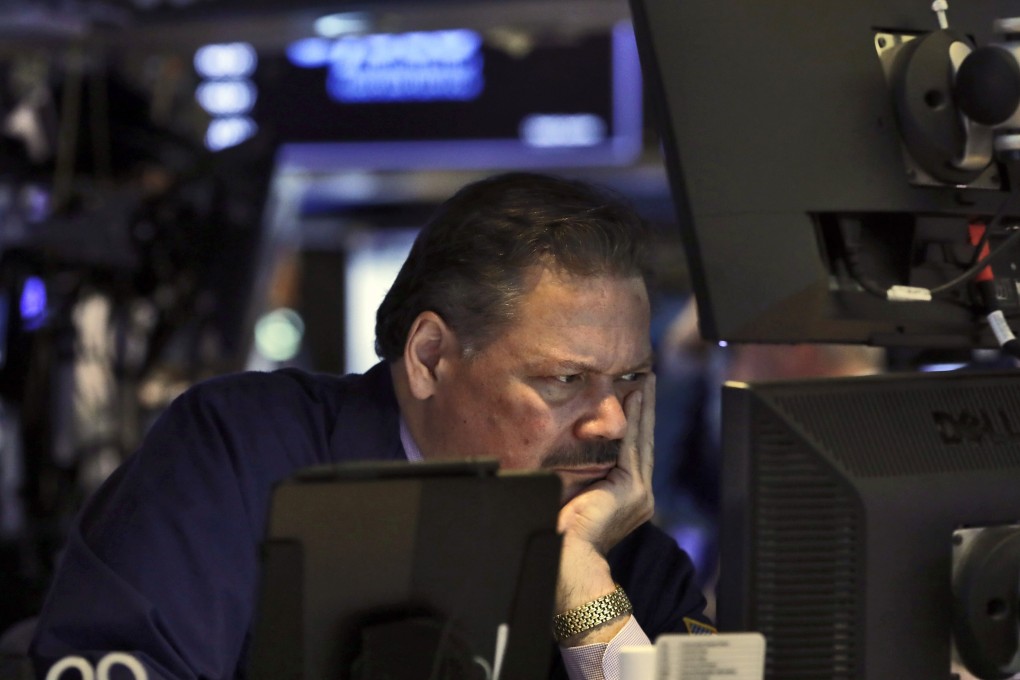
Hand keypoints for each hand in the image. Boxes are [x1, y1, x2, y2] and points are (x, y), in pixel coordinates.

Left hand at [553, 374, 655, 643]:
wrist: (568, 554)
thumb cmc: (562, 529)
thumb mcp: (575, 493)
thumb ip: (580, 472)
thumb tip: (564, 450)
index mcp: (628, 497)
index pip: (634, 452)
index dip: (637, 424)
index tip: (635, 398)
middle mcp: (640, 493)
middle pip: (643, 441)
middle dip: (645, 410)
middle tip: (647, 381)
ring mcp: (639, 491)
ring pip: (641, 439)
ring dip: (643, 408)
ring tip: (645, 382)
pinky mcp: (632, 487)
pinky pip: (632, 444)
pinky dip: (634, 419)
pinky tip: (635, 397)